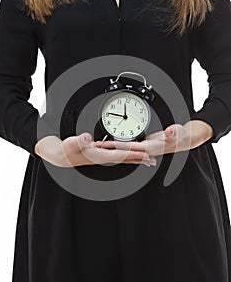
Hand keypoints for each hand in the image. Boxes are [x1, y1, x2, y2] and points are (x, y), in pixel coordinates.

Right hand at [34, 133, 156, 166]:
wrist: (60, 156)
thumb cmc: (66, 150)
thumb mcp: (71, 143)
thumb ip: (79, 140)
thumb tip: (87, 137)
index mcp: (100, 156)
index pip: (122, 154)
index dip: (134, 154)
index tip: (146, 154)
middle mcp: (104, 158)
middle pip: (126, 159)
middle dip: (140, 159)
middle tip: (153, 160)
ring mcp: (103, 157)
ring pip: (123, 158)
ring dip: (136, 159)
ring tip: (147, 160)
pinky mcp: (101, 154)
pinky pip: (118, 155)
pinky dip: (127, 154)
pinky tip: (130, 154)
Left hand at [93, 120, 213, 156]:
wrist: (186, 140)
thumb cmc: (182, 136)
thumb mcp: (179, 133)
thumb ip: (174, 133)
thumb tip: (170, 132)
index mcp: (150, 147)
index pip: (128, 146)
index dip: (115, 146)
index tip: (103, 144)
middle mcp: (145, 149)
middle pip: (123, 149)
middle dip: (109, 148)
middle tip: (94, 145)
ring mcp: (145, 147)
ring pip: (125, 148)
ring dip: (114, 147)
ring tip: (100, 145)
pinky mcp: (146, 144)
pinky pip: (130, 146)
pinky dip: (122, 146)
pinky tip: (117, 145)